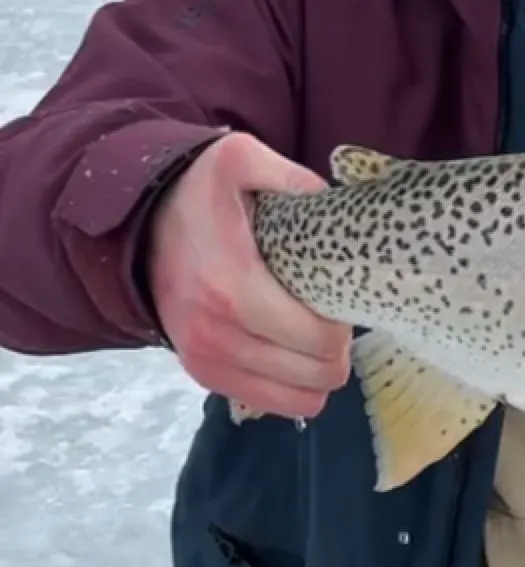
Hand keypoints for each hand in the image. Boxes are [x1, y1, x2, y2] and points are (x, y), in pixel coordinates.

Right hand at [147, 133, 350, 419]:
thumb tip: (326, 201)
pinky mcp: (203, 375)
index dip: (343, 324)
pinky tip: (291, 354)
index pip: (318, 340)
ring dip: (317, 372)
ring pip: (302, 399)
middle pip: (317, 374)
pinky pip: (274, 405)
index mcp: (232, 287)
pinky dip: (293, 387)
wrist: (138, 226)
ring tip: (311, 336)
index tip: (336, 299)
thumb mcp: (238, 161)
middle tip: (328, 317)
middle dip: (336, 349)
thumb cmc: (200, 196)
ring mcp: (206, 360)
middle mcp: (216, 335)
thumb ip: (287, 173)